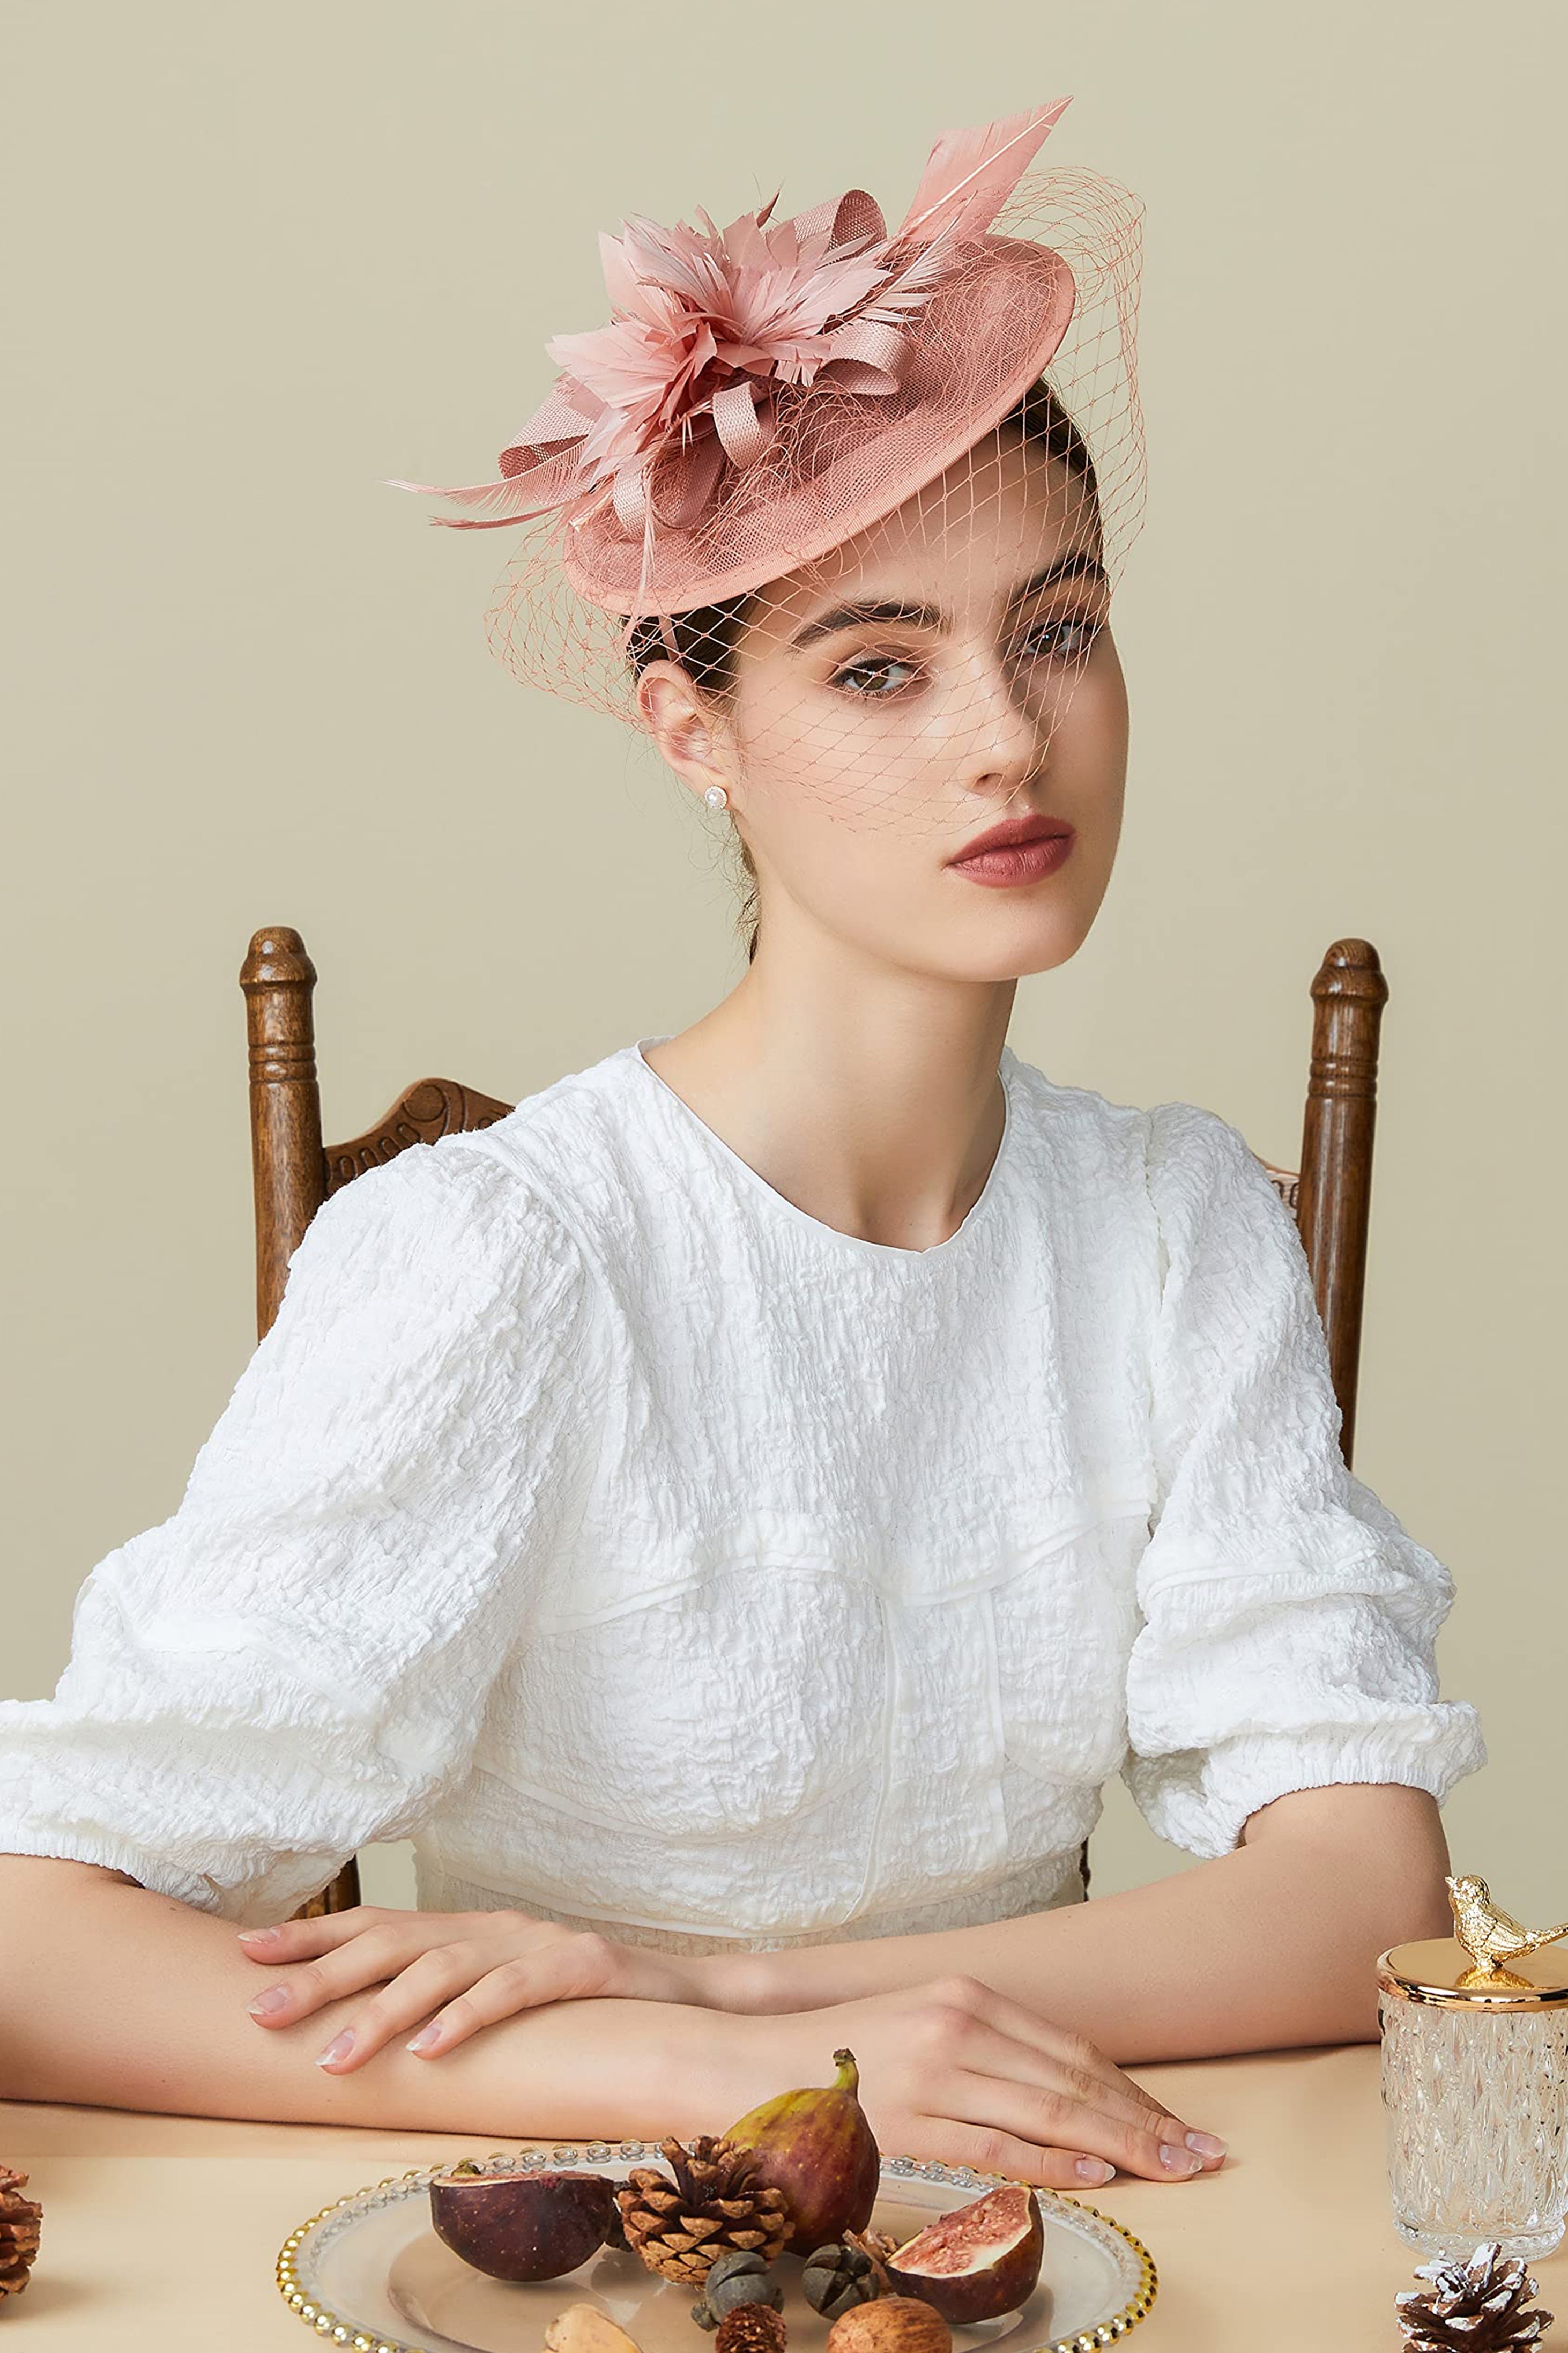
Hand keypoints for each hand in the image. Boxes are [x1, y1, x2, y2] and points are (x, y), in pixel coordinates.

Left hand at [236, 1905, 708, 2072]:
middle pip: (394, 1941)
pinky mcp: (580, 1965)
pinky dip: (467, 2018)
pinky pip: (513, 1991)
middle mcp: (493, 1927)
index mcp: (469, 1930)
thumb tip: (360, 2024)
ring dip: (381, 2012)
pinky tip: (430, 2050)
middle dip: (320, 1976)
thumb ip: (444, 1995)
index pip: (377, 1925)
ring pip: (443, 1969)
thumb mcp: (500, 1992)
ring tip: (332, 2055)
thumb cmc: (578, 2004)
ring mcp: (535, 1942)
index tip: (246, 1953)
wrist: (681, 1992)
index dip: (311, 1936)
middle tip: (258, 2012)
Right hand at [762, 1976, 1225, 2191]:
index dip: (1133, 2091)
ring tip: (1174, 2169)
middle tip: (1203, 2154)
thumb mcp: (920, 2024)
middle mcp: (958, 2023)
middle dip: (1145, 2121)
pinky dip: (1052, 2161)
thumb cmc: (840, 2052)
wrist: (746, 2057)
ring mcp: (933, 2070)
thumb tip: (1058, 2092)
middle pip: (1074, 2080)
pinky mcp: (908, 2118)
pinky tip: (1097, 2174)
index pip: (1072, 2050)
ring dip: (1121, 2145)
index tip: (1180, 2123)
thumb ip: (985, 2047)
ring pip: (1048, 2112)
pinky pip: (996, 2145)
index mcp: (966, 1995)